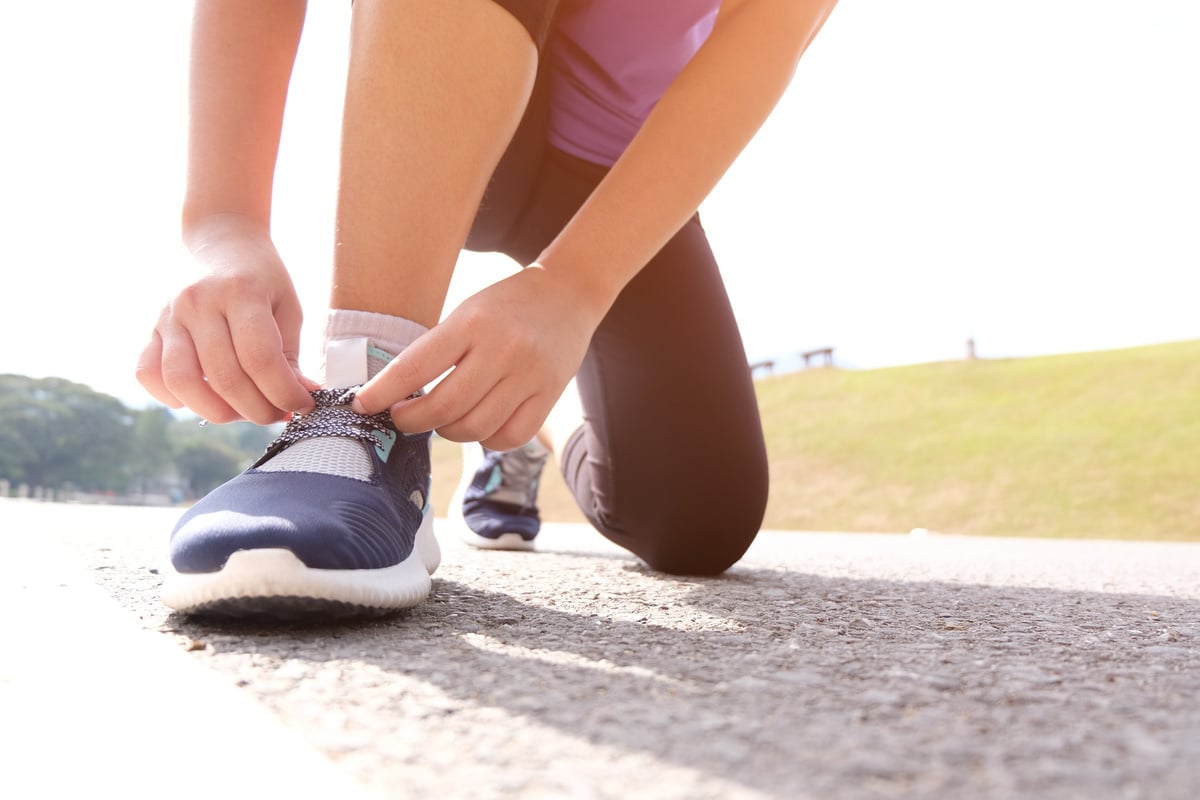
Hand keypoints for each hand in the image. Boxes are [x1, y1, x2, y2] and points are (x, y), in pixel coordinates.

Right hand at [135, 216, 316, 424]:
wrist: (220, 237)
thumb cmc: (262, 277)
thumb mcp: (287, 307)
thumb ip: (290, 356)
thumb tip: (300, 399)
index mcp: (240, 292)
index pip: (261, 360)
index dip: (285, 393)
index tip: (303, 405)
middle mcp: (198, 302)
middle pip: (225, 377)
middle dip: (258, 409)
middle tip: (276, 414)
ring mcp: (168, 315)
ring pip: (182, 382)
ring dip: (217, 411)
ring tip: (243, 411)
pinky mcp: (151, 326)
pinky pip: (148, 373)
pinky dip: (171, 396)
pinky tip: (201, 398)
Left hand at [353, 266, 606, 449]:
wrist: (568, 293)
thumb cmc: (505, 304)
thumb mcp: (467, 312)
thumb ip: (438, 351)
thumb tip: (398, 397)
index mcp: (471, 322)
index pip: (415, 367)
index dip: (383, 393)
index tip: (362, 406)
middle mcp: (502, 349)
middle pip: (443, 407)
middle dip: (411, 421)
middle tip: (401, 418)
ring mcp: (529, 375)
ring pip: (475, 428)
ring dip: (448, 432)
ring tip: (440, 421)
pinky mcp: (549, 395)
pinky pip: (509, 436)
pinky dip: (486, 439)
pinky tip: (478, 426)